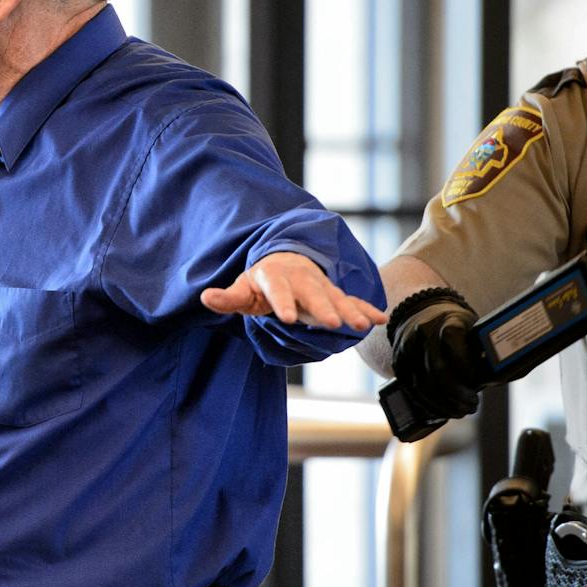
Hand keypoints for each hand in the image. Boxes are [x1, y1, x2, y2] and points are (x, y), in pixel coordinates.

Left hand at [200, 251, 386, 331]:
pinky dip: (366, 309)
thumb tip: (205, 297)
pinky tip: (380, 319)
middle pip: (313, 294)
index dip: (282, 303)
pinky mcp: (334, 294)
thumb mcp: (243, 288)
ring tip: (361, 326)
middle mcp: (301, 279)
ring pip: (336, 298)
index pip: (278, 290)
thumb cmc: (261, 280)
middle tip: (332, 324)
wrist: (286, 260)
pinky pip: (352, 301)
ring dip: (350, 311)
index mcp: (275, 276)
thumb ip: (227, 297)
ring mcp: (320, 286)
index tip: (287, 318)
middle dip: (323, 308)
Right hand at [387, 290, 481, 419]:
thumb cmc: (456, 326)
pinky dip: (427, 403)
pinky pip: (411, 388)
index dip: (466, 367)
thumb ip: (487, 350)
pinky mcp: (398, 362)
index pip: (453, 342)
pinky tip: (442, 411)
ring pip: (422, 384)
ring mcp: (407, 348)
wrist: (422, 314)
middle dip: (456, 394)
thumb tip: (515, 371)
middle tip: (472, 406)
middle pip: (437, 370)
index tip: (478, 384)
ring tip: (461, 411)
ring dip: (443, 404)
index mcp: (446, 321)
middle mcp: (423, 333)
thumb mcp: (473, 329)